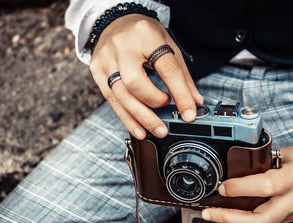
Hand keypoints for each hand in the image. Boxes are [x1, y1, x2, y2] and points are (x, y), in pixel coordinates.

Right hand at [89, 14, 202, 138]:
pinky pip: (111, 99)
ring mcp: (106, 59)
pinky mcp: (97, 70)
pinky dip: (126, 117)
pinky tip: (138, 128)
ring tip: (156, 130)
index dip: (180, 94)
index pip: (167, 68)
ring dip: (140, 117)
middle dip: (153, 105)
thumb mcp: (168, 45)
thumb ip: (182, 75)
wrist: (114, 21)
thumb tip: (195, 101)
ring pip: (121, 95)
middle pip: (136, 83)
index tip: (189, 113)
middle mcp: (123, 47)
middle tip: (167, 120)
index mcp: (147, 35)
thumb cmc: (143, 34)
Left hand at [201, 142, 292, 222]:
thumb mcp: (283, 153)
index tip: (222, 187)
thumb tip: (233, 169)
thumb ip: (260, 163)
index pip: (265, 186)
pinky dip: (245, 221)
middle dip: (230, 220)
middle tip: (209, 213)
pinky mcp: (290, 218)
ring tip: (214, 214)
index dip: (240, 188)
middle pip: (261, 221)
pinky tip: (231, 215)